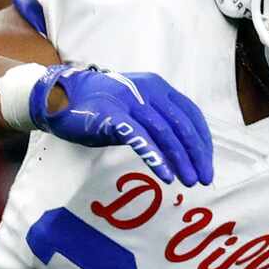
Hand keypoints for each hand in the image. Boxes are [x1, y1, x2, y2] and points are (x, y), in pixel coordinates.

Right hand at [34, 64, 212, 187]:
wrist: (61, 97)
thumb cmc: (102, 107)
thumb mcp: (136, 108)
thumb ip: (158, 121)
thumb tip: (183, 149)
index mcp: (158, 88)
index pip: (190, 114)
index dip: (202, 140)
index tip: (207, 162)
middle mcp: (148, 91)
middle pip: (181, 125)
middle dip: (196, 154)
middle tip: (204, 178)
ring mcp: (130, 102)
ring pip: (164, 133)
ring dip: (179, 159)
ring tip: (188, 180)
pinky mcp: (112, 116)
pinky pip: (139, 138)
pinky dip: (155, 157)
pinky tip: (165, 174)